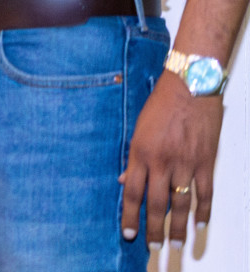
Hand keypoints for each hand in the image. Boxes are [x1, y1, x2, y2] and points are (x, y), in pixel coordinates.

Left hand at [120, 72, 222, 247]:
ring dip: (178, 227)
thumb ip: (134, 158)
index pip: (133, 193)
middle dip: (153, 229)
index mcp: (141, 153)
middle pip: (157, 204)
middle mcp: (162, 162)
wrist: (190, 87)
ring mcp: (186, 163)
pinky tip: (199, 224)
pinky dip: (203, 211)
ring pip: (181, 204)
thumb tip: (127, 182)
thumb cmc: (161, 105)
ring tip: (175, 243)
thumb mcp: (138, 130)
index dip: (130, 216)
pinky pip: (205, 193)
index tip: (129, 234)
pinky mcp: (206, 161)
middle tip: (152, 247)